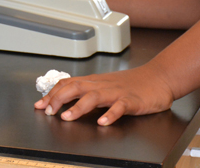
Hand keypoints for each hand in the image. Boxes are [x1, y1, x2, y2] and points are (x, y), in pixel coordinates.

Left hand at [34, 63, 174, 124]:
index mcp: (97, 82)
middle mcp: (104, 86)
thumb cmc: (133, 84)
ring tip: (68, 116)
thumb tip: (66, 100)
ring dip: (80, 106)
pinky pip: (120, 106)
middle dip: (60, 98)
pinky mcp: (132, 100)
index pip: (70, 83)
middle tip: (48, 110)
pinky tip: (103, 122)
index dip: (53, 93)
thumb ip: (89, 92)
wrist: (159, 77)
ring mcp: (118, 93)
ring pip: (95, 96)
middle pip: (78, 87)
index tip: (39, 105)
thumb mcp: (108, 85)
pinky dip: (111, 114)